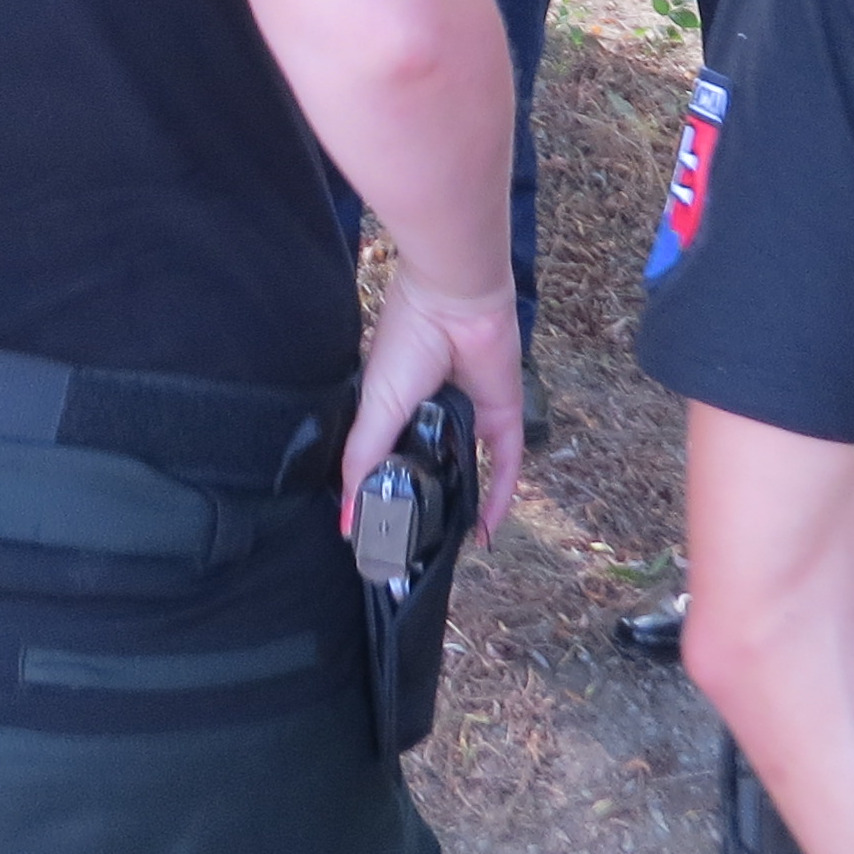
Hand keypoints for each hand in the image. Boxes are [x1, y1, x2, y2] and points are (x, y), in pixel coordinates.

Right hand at [341, 269, 527, 536]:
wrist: (456, 301)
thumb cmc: (408, 343)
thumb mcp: (376, 407)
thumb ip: (363, 462)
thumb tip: (349, 522)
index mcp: (396, 407)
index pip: (388, 460)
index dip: (381, 495)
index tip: (373, 537)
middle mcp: (432, 414)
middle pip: (430, 469)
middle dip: (423, 506)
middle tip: (411, 552)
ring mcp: (469, 417)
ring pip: (468, 470)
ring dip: (460, 505)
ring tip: (445, 548)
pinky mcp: (503, 417)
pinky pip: (505, 466)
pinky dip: (499, 497)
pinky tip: (486, 530)